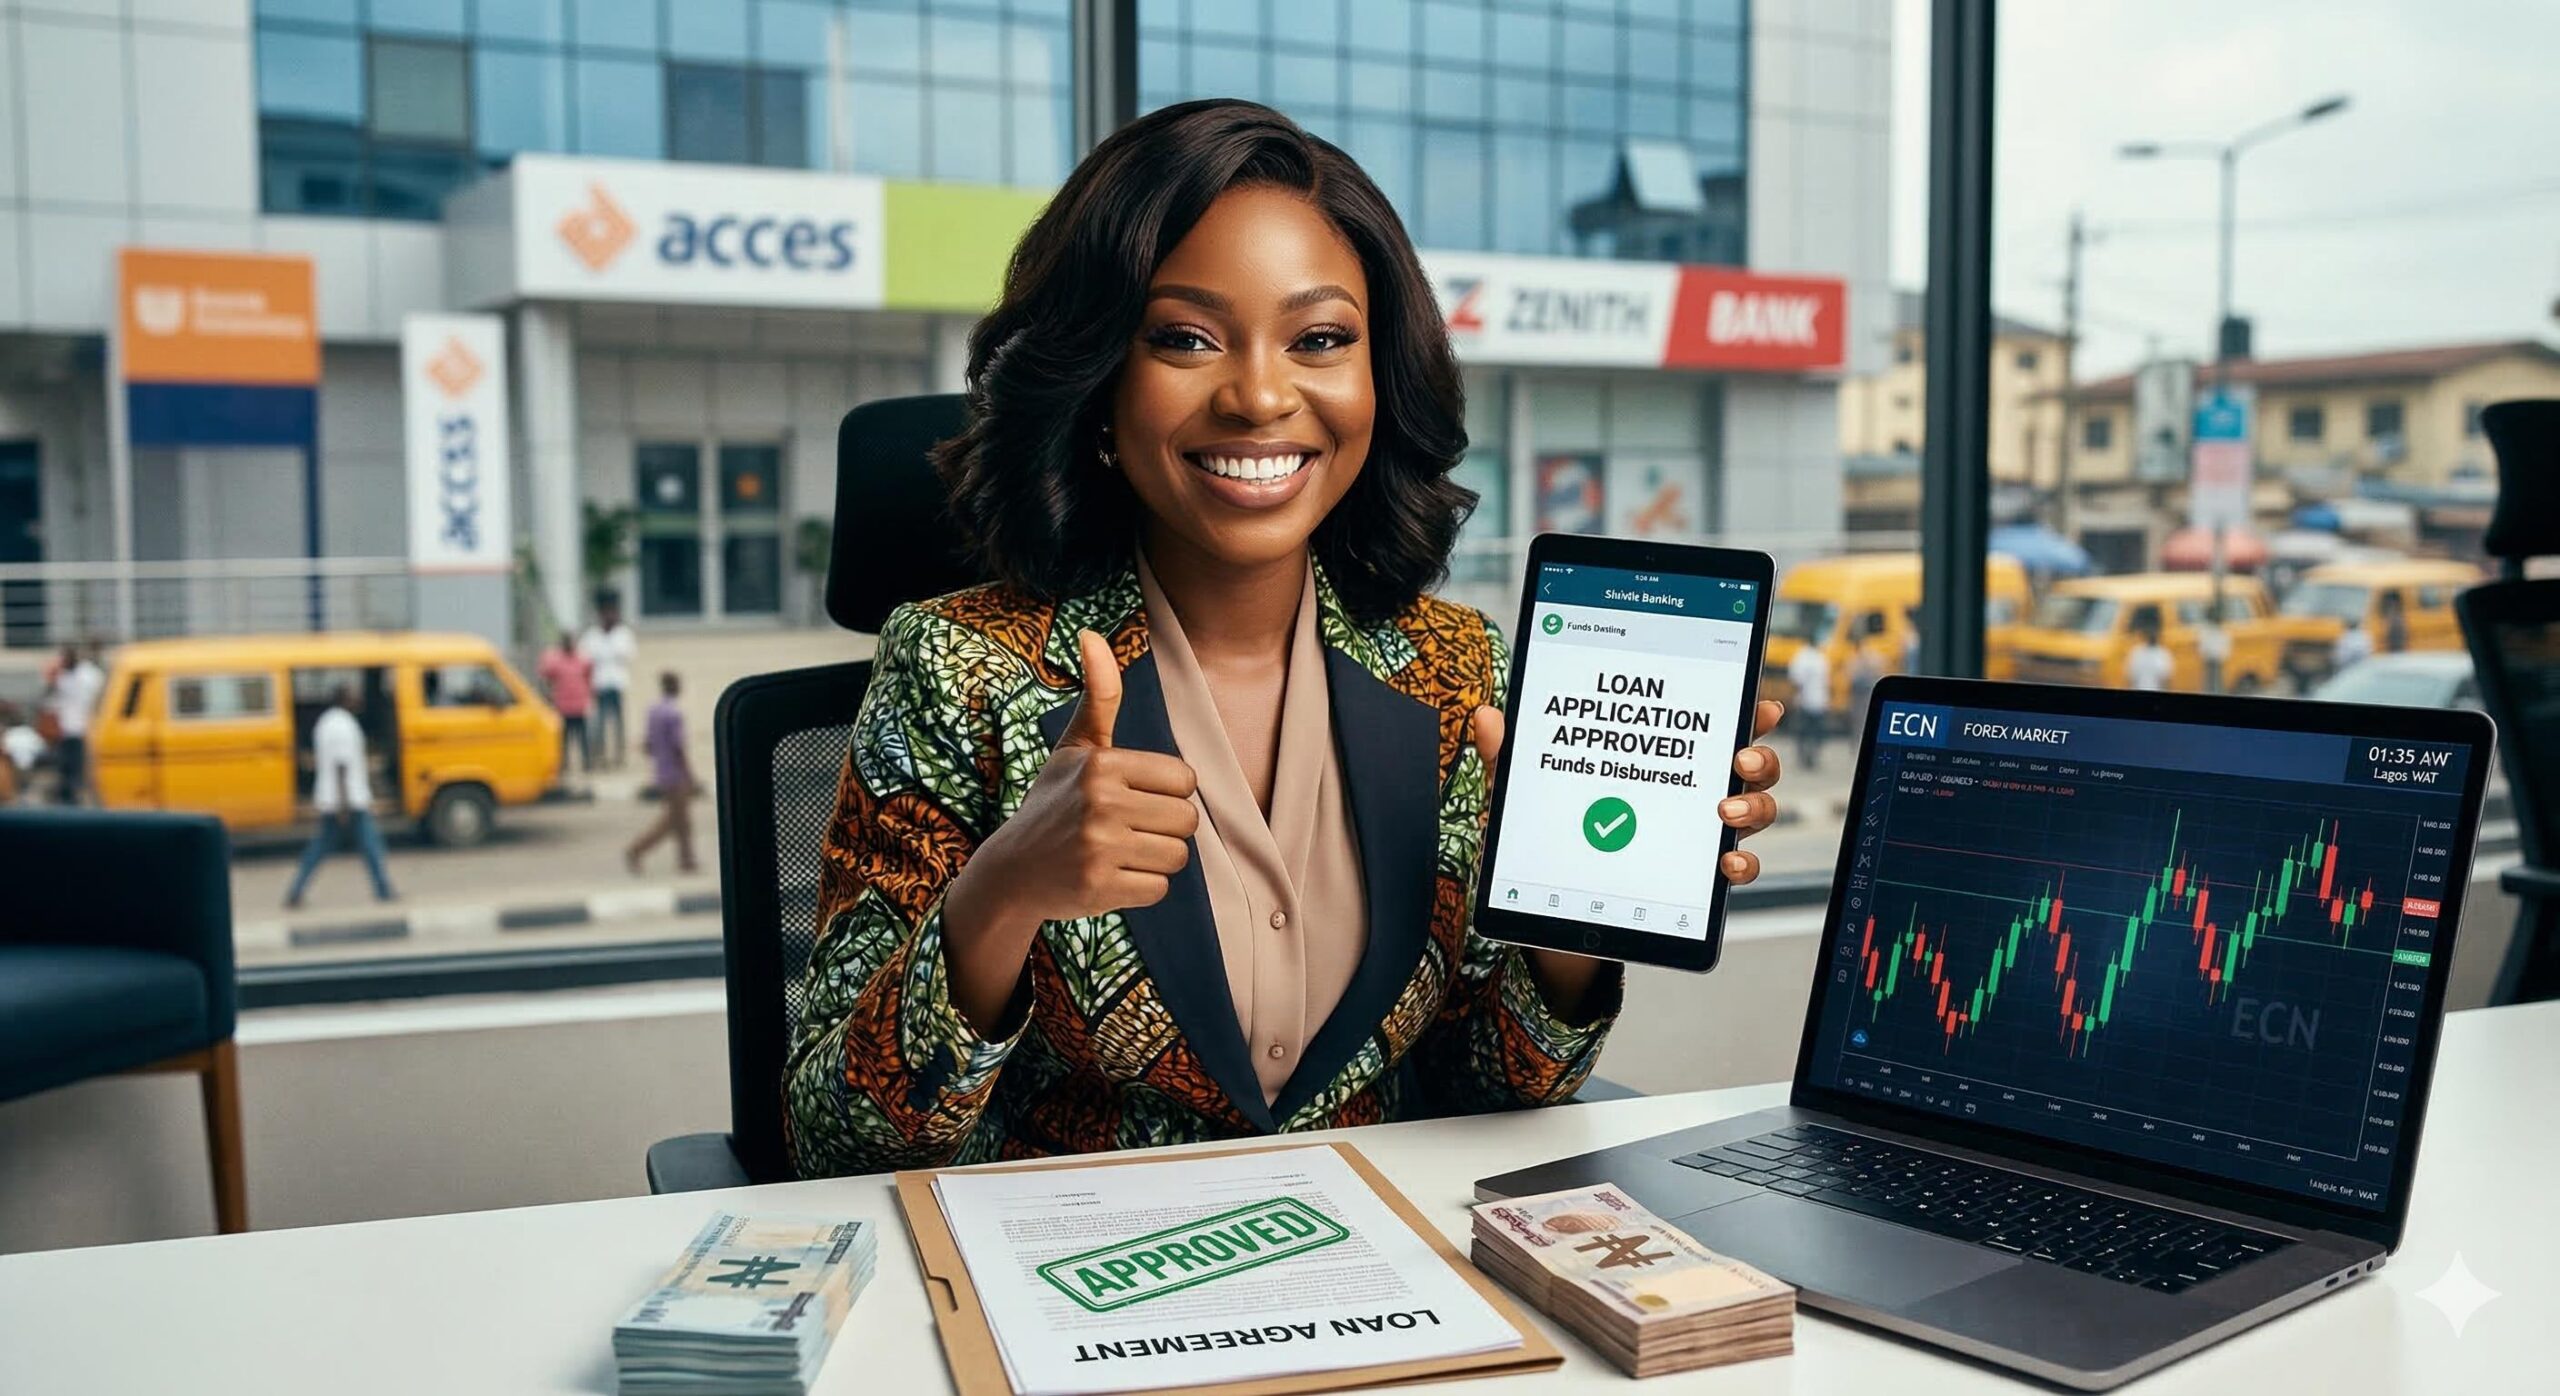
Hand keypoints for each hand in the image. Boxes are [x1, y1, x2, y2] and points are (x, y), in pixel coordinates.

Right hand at [943, 630, 1199, 1029]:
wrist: (1012, 870)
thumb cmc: (1053, 802)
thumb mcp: (1075, 747)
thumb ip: (1098, 695)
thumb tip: (1091, 633)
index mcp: (1102, 764)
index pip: (1184, 780)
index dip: (1167, 793)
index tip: (1134, 798)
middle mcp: (1100, 802)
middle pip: (1187, 820)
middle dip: (1165, 829)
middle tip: (1127, 830)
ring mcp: (1099, 847)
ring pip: (1178, 857)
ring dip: (1155, 860)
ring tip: (1119, 853)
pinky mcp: (1099, 887)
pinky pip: (1159, 889)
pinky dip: (1141, 888)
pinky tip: (1110, 878)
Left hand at [1467, 699, 1787, 883]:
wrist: (1550, 906)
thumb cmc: (1548, 837)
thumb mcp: (1526, 795)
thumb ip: (1510, 757)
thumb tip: (1487, 719)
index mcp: (1656, 757)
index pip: (1706, 724)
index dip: (1741, 711)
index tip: (1759, 705)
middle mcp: (1688, 792)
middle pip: (1748, 765)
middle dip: (1758, 757)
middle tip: (1738, 759)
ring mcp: (1696, 835)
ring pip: (1755, 811)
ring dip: (1754, 807)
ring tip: (1726, 810)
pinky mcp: (1695, 879)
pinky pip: (1737, 869)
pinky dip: (1742, 864)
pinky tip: (1725, 864)